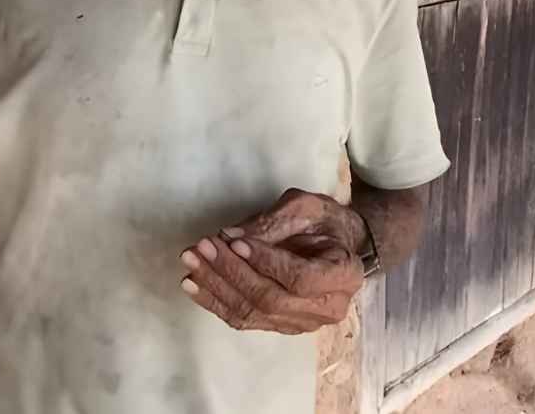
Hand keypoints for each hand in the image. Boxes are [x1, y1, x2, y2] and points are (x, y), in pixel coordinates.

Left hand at [178, 188, 368, 333]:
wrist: (338, 246)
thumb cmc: (325, 221)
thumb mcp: (305, 208)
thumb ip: (272, 223)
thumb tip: (228, 237)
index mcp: (343, 275)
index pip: (300, 278)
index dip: (265, 262)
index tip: (234, 242)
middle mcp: (327, 308)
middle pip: (271, 299)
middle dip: (231, 272)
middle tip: (201, 247)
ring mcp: (303, 323)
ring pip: (253, 313)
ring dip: (216, 287)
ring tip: (190, 262)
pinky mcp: (281, 326)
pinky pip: (244, 320)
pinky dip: (215, 302)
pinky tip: (192, 284)